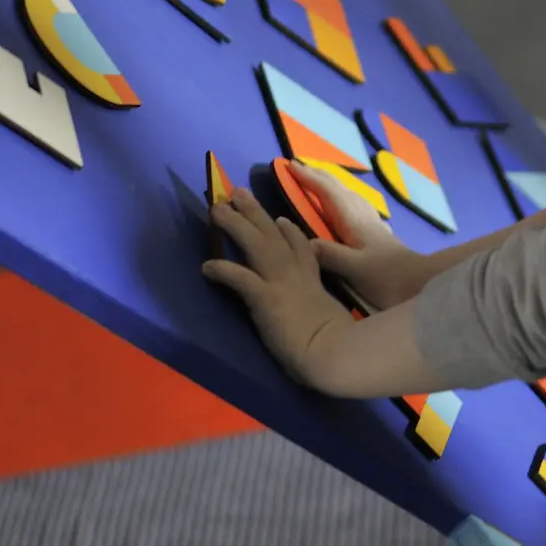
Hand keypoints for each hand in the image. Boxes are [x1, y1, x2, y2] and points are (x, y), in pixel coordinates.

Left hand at [204, 189, 351, 387]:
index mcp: (313, 280)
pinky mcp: (266, 297)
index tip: (280, 220)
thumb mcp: (333, 318)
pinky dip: (223, 269)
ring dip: (235, 225)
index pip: (301, 248)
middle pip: (273, 235)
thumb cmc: (338, 344)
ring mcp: (281, 283)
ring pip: (256, 245)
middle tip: (238, 193)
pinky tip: (207, 265)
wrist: (334, 352)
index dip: (289, 231)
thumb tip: (322, 321)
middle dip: (255, 212)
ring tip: (217, 209)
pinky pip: (240, 278)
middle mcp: (297, 274)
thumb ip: (322, 313)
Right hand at [290, 161, 436, 309]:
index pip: (328, 191)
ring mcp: (374, 224)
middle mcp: (364, 216)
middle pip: (339, 188)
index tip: (289, 165)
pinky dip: (344, 201)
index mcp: (354, 221)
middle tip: (298, 167)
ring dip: (332, 186)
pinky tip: (348, 209)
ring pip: (350, 196)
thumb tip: (302, 241)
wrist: (424, 284)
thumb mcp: (354, 269)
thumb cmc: (388, 278)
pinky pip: (357, 208)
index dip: (308, 178)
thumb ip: (329, 254)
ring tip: (319, 183)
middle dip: (318, 175)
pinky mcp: (380, 235)